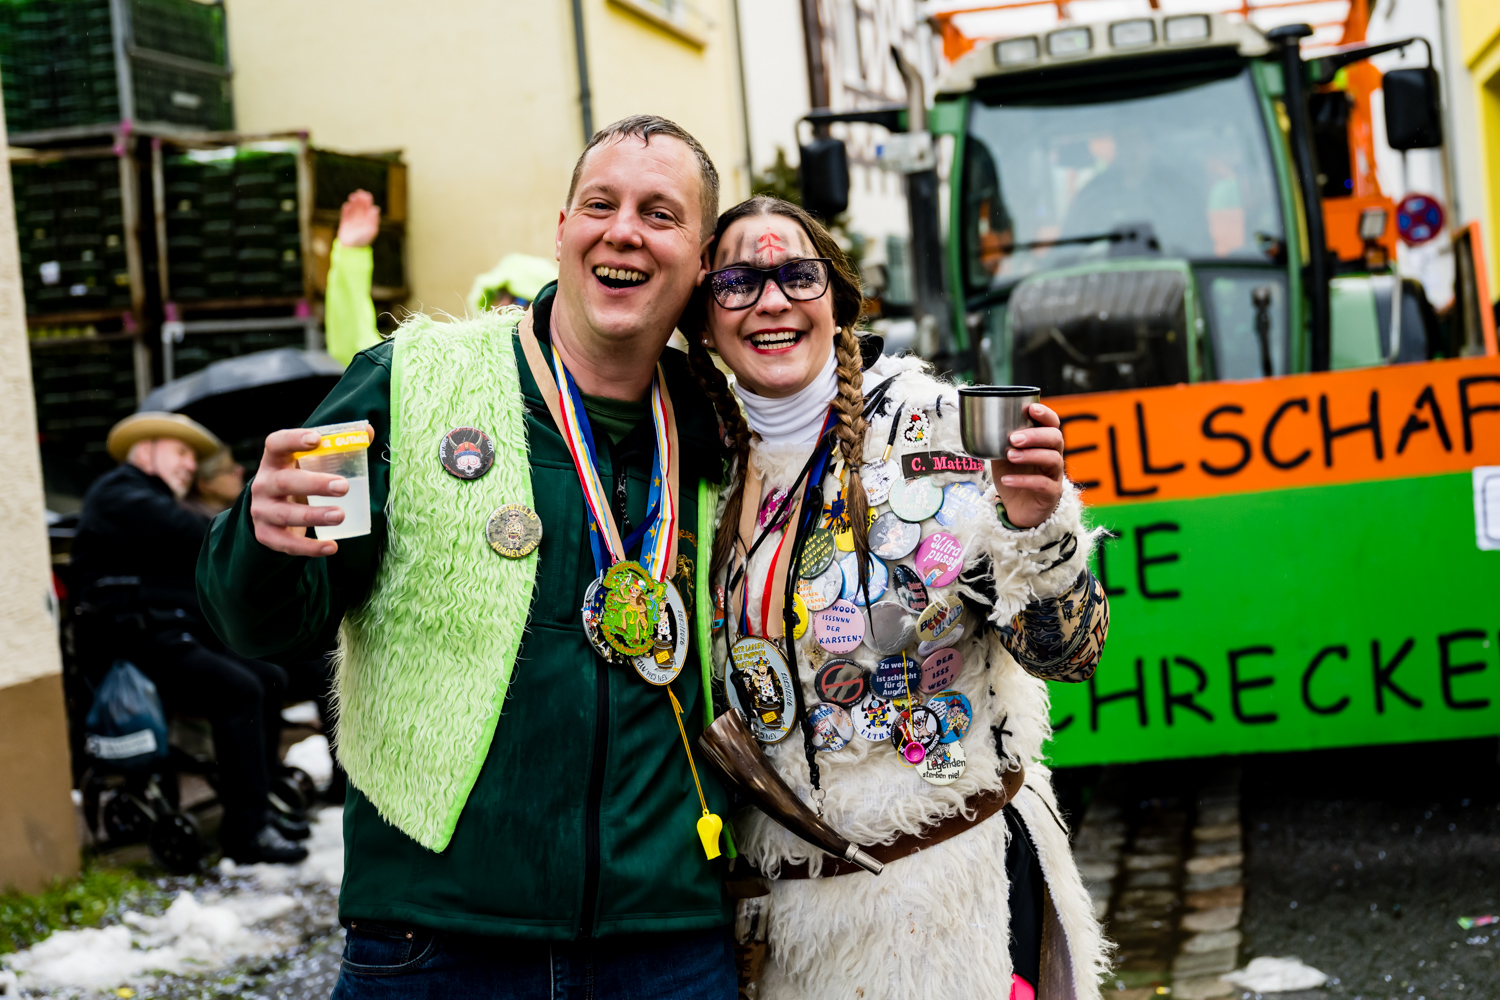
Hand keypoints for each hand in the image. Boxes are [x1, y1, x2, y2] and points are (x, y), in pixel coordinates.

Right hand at [249, 426, 369, 556]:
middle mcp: (264, 484)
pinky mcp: (266, 535)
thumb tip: (367, 432)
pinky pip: (286, 544)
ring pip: (285, 514)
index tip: (317, 438)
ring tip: (340, 515)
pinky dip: (309, 547)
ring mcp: (262, 511)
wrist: (269, 513)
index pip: (276, 444)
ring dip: (314, 515)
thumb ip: (336, 447)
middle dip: (314, 484)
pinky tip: (331, 547)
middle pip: (284, 482)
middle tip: (343, 487)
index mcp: (274, 461)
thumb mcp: (309, 464)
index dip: (293, 439)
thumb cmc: (298, 479)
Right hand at [336, 190, 380, 248]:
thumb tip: (376, 208)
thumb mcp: (371, 230)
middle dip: (360, 199)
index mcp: (368, 220)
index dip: (368, 201)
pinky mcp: (344, 223)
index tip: (367, 195)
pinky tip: (346, 205)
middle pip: (360, 206)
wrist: (352, 250)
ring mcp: (352, 221)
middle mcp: (361, 219)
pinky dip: (345, 210)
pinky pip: (345, 215)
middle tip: (359, 192)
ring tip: (353, 197)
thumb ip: (373, 219)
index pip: (368, 208)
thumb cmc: (363, 240)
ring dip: (353, 202)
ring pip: (353, 209)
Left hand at [991, 403, 1064, 528]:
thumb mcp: (1002, 456)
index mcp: (1043, 443)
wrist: (1017, 509)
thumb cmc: (1013, 476)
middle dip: (1035, 435)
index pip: (1052, 424)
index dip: (1045, 414)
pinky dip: (1024, 481)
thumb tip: (978, 422)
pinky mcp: (1052, 494)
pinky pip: (1043, 485)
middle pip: (1055, 438)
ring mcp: (1054, 475)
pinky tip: (1007, 480)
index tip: (1031, 408)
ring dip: (1030, 455)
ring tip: (1010, 455)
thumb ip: (997, 440)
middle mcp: (1053, 456)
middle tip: (1014, 438)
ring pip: (1052, 459)